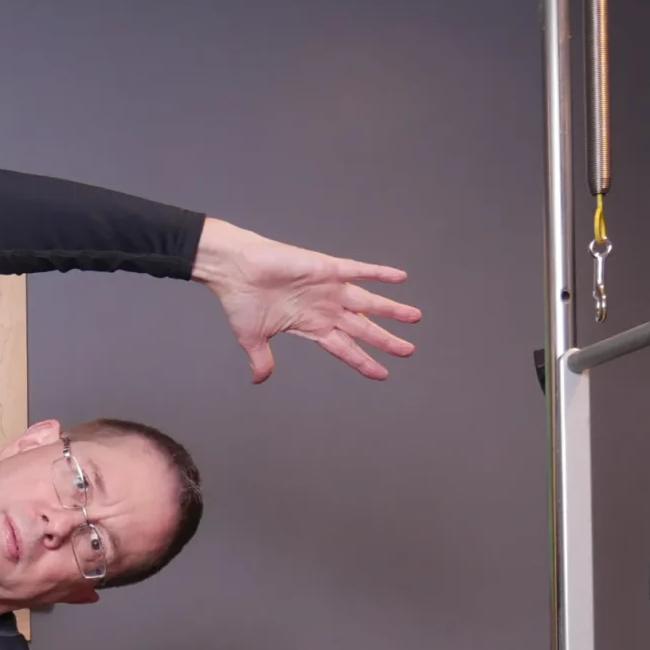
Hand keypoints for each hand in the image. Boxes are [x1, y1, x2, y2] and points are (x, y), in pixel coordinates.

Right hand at [190, 216, 421, 383]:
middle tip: (408, 351)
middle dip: (386, 340)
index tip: (382, 373)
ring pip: (368, 302)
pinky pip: (359, 271)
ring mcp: (328, 289)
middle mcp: (325, 308)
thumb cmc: (240, 300)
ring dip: (391, 310)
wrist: (233, 269)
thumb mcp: (252, 338)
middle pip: (362, 328)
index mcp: (310, 326)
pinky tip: (401, 277)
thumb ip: (262, 360)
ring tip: (415, 317)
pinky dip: (379, 273)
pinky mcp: (327, 268)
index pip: (344, 348)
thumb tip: (259, 380)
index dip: (363, 361)